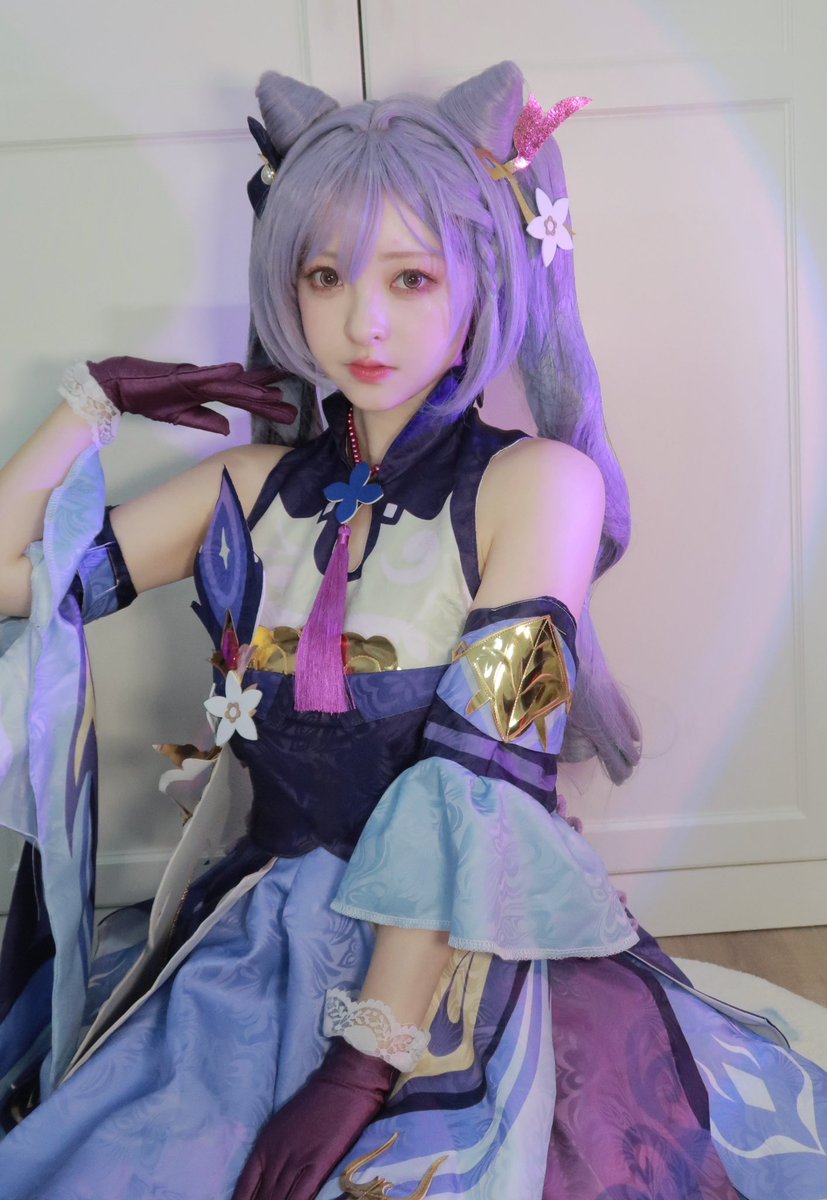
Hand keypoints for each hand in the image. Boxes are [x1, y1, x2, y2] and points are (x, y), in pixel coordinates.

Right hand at [87, 357, 295, 435]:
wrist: (119, 384)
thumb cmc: (147, 396)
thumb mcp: (180, 415)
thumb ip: (204, 420)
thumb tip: (229, 428)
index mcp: (205, 394)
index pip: (240, 399)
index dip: (263, 404)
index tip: (286, 409)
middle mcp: (205, 384)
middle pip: (242, 391)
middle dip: (267, 399)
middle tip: (292, 408)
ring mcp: (194, 379)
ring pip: (229, 384)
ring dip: (251, 388)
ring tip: (275, 392)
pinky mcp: (180, 376)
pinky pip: (203, 375)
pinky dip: (220, 373)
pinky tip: (237, 371)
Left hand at [232, 1040, 396, 1199]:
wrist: (342, 1084)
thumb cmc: (315, 1101)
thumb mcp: (283, 1125)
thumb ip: (274, 1152)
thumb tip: (268, 1178)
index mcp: (264, 1146)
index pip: (245, 1187)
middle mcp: (276, 1156)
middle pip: (261, 1198)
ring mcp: (296, 1161)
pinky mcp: (318, 1164)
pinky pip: (300, 1197)